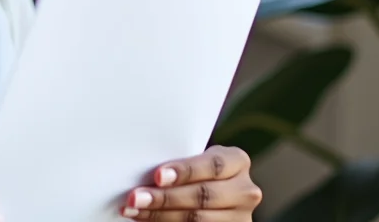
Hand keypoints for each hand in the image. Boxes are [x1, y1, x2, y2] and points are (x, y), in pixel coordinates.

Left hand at [120, 145, 261, 219]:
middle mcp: (245, 191)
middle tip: (135, 197)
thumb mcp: (197, 162)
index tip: (157, 176)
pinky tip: (146, 220)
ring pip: (198, 219)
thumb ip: (181, 165)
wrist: (213, 194)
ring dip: (160, 215)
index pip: (213, 165)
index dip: (185, 171)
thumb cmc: (198, 172)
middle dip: (165, 197)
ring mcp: (241, 217)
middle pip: (203, 195)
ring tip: (133, 210)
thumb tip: (143, 171)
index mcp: (238, 162)